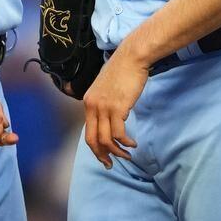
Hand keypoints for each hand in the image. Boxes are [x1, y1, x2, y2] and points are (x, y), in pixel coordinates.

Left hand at [82, 47, 145, 167]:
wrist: (132, 56)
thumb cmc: (123, 69)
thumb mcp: (106, 87)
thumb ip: (104, 101)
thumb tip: (110, 116)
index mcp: (88, 102)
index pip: (88, 132)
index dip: (96, 148)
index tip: (105, 156)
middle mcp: (92, 106)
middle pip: (93, 140)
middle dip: (103, 155)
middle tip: (112, 164)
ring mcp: (104, 107)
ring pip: (106, 140)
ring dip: (117, 152)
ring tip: (128, 154)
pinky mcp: (117, 108)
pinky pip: (119, 134)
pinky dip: (126, 142)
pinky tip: (133, 143)